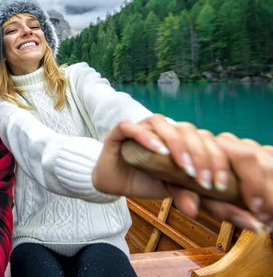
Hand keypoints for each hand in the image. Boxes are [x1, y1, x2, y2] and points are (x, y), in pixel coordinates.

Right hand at [93, 117, 268, 233]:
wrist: (114, 182)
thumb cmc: (144, 181)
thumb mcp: (169, 189)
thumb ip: (183, 193)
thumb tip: (194, 210)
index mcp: (180, 138)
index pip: (205, 139)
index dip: (216, 159)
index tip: (219, 185)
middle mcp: (162, 129)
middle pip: (186, 129)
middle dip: (200, 154)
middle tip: (202, 179)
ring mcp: (141, 128)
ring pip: (161, 122)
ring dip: (176, 143)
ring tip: (183, 166)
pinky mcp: (120, 132)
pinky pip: (130, 127)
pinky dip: (145, 136)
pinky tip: (157, 150)